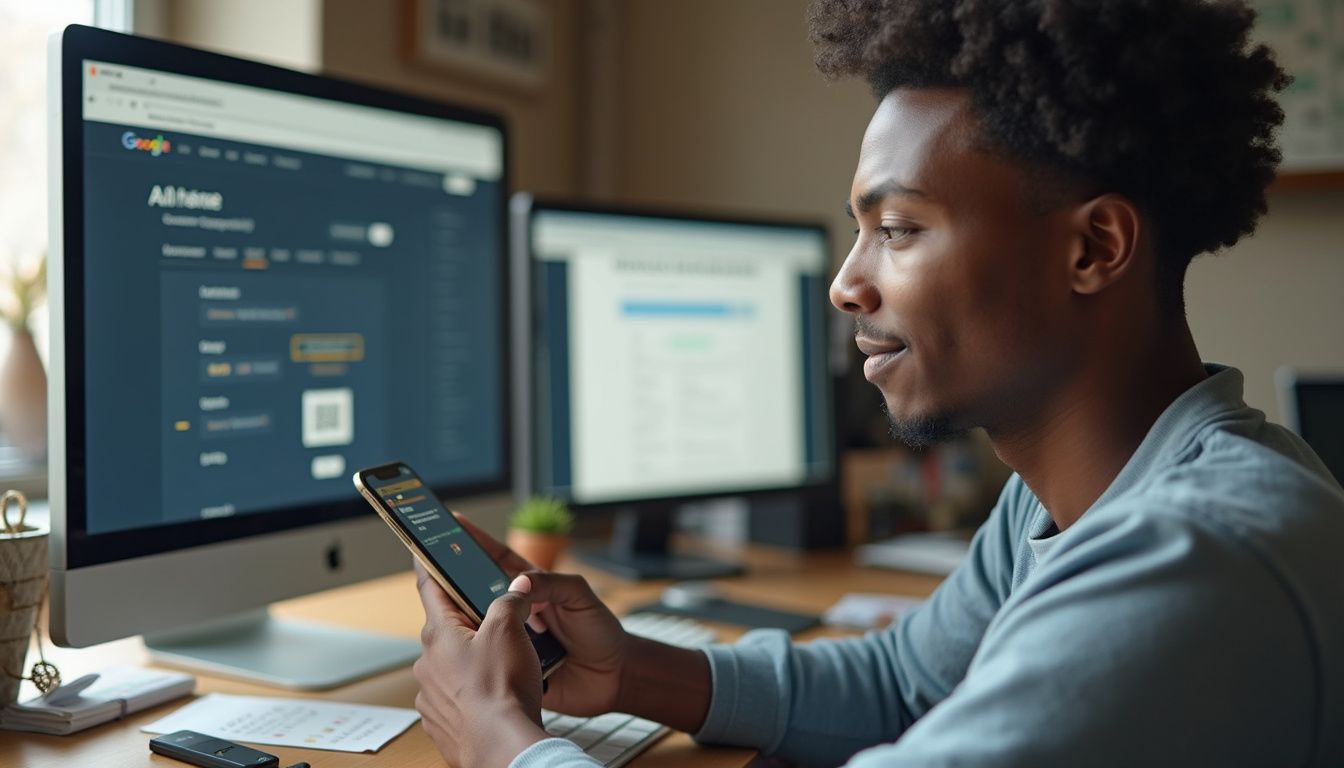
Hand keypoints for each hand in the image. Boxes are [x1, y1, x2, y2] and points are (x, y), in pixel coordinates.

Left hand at [412, 561, 548, 767]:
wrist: (501, 746)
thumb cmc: (501, 689)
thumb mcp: (510, 630)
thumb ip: (510, 601)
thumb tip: (516, 590)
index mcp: (439, 634)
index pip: (430, 587)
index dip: (429, 564)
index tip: (421, 551)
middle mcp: (427, 662)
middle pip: (447, 629)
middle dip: (470, 623)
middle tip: (497, 622)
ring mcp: (431, 694)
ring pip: (452, 665)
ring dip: (471, 661)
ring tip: (503, 668)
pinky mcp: (441, 720)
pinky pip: (455, 696)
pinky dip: (472, 692)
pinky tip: (495, 696)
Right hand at [450, 512, 630, 715]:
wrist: (615, 677)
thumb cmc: (601, 632)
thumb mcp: (582, 598)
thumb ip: (554, 584)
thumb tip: (520, 583)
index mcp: (533, 588)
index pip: (498, 560)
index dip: (476, 542)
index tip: (453, 523)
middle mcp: (518, 612)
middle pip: (479, 593)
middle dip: (455, 581)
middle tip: (431, 566)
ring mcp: (513, 639)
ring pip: (480, 627)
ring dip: (463, 622)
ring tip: (440, 613)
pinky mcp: (514, 666)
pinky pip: (490, 659)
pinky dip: (477, 656)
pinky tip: (459, 652)